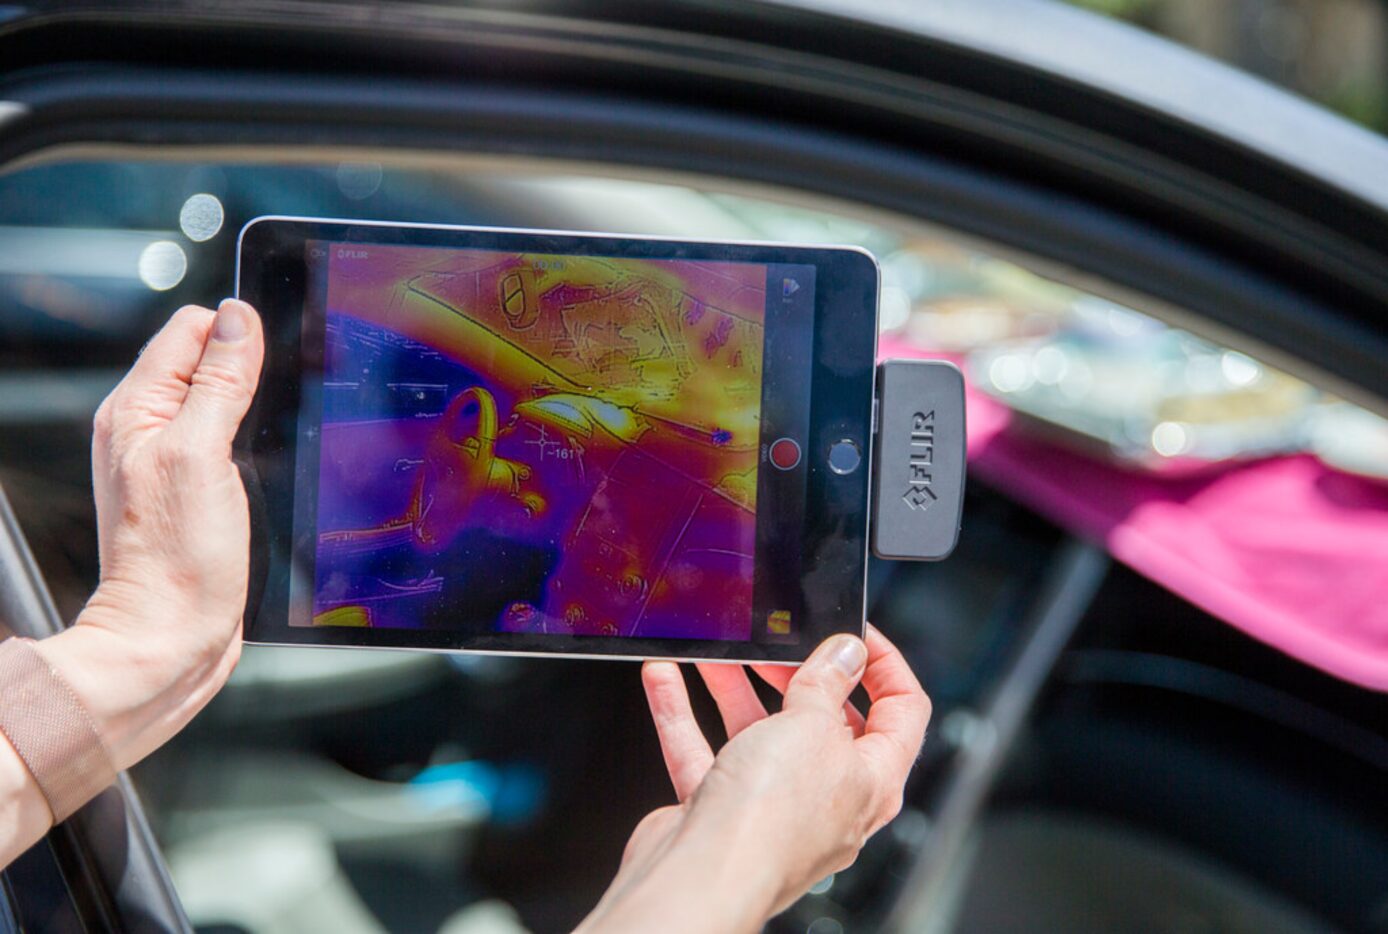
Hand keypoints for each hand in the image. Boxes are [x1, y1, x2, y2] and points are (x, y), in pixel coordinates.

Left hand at [41, 299, 263, 770]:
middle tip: (266, 416)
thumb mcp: (201, 454)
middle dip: (252, 373)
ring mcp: (173, 461)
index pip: (191, 329)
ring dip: (257, 413)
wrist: (170, 639)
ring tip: (262, 453)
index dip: (237, 335)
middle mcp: (148, 429)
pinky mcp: (198, 492)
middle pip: (211, 362)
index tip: (266, 368)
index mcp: (136, 408)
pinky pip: (234, 443)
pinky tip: (264, 474)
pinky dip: (257, 448)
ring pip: (228, 403)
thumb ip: (219, 382)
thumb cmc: (174, 561)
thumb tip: (239, 320)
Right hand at [579, 626, 930, 932]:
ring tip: (717, 651)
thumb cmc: (771, 819)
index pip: (902, 712)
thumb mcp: (814, 724)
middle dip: (797, 673)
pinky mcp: (722, 813)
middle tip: (779, 642)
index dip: (886, 665)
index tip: (857, 634)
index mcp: (873, 780)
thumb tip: (846, 653)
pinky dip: (684, 713)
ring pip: (759, 732)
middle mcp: (828, 798)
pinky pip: (704, 751)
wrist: (702, 877)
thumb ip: (827, 681)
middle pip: (824, 719)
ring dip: (734, 686)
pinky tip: (666, 678)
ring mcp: (773, 807)